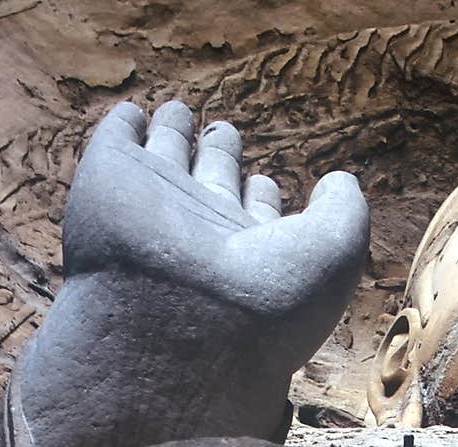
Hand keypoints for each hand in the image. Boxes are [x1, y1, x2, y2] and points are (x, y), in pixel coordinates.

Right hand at [20, 101, 369, 446]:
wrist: (179, 323)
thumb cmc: (266, 299)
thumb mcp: (336, 251)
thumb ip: (346, 211)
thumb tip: (336, 180)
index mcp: (251, 251)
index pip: (256, 211)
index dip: (263, 196)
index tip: (267, 184)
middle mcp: (203, 229)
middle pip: (213, 178)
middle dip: (221, 153)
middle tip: (225, 134)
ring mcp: (157, 206)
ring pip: (167, 154)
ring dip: (174, 132)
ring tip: (178, 113)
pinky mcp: (111, 180)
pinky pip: (119, 139)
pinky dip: (125, 124)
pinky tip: (131, 116)